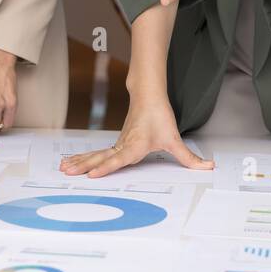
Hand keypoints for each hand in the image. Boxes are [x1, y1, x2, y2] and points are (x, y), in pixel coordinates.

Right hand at [58, 92, 213, 179]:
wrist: (149, 96)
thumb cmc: (159, 116)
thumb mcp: (174, 138)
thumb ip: (189, 158)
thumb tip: (207, 167)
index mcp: (135, 146)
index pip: (119, 159)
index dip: (106, 168)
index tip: (92, 174)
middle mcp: (122, 146)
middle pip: (100, 157)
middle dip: (83, 166)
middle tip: (67, 173)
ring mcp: (116, 144)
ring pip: (94, 155)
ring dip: (78, 162)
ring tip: (63, 169)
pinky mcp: (115, 144)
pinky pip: (96, 154)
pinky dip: (82, 159)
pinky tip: (71, 163)